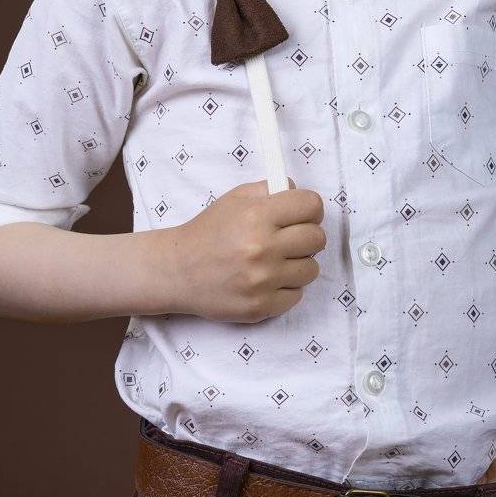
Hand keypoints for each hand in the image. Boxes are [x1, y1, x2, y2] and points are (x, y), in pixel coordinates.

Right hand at [169, 177, 325, 322]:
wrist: (178, 271)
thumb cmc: (208, 233)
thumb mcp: (234, 199)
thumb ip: (269, 190)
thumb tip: (298, 192)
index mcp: (257, 216)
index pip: (311, 205)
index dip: (310, 209)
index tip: (303, 215)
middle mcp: (262, 248)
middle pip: (317, 238)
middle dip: (306, 236)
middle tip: (289, 239)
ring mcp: (263, 280)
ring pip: (311, 269)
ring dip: (298, 264)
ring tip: (275, 261)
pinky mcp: (262, 306)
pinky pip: (297, 295)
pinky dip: (285, 287)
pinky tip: (266, 280)